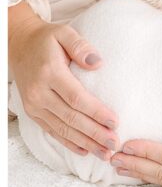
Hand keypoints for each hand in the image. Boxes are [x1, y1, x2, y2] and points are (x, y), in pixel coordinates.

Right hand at [8, 0, 119, 158]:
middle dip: (94, 133)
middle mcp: (38, 93)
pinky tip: (85, 150)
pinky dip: (68, 142)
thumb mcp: (65, 34)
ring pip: (62, 129)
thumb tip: (98, 63)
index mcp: (49, 73)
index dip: (96, 112)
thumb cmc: (48, 39)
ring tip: (105, 153)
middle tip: (115, 144)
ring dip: (85, 142)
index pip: (76, 98)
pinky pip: (52, 131)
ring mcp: (34, 105)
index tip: (115, 122)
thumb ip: (81, 47)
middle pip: (70, 118)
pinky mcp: (33, 112)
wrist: (20, 46)